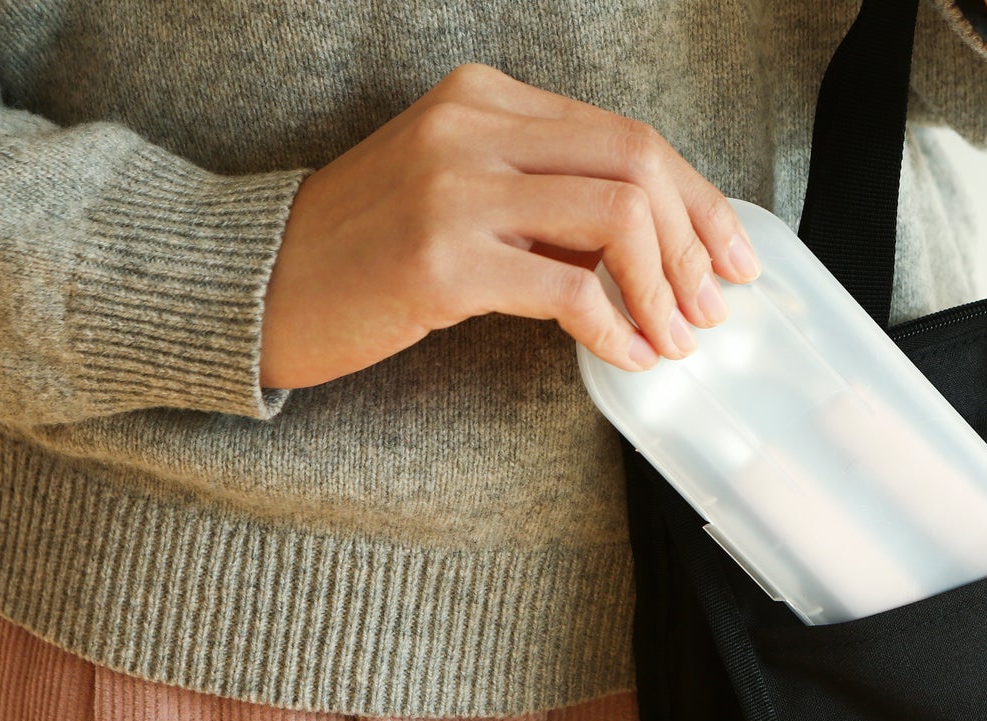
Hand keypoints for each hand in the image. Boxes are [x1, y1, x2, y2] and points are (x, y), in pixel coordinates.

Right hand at [261, 62, 760, 386]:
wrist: (253, 284)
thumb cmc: (366, 250)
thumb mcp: (462, 194)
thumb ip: (548, 200)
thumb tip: (661, 248)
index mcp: (485, 98)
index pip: (629, 136)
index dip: (699, 202)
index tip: (733, 258)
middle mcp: (472, 126)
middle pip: (638, 164)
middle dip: (695, 244)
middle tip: (711, 309)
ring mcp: (453, 190)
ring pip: (616, 216)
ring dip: (664, 289)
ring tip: (674, 338)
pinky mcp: (439, 261)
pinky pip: (567, 290)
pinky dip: (615, 329)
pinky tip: (626, 357)